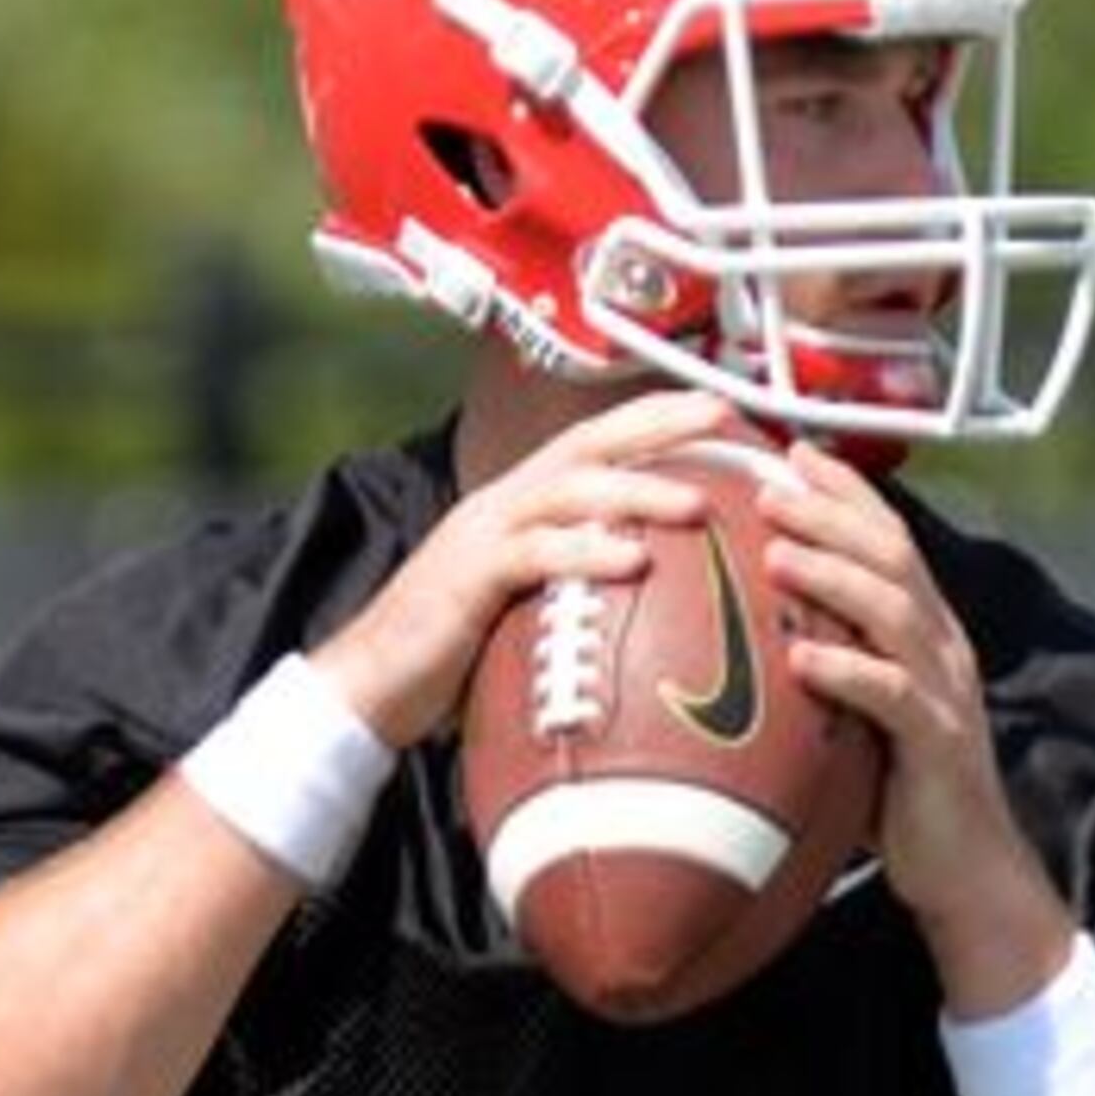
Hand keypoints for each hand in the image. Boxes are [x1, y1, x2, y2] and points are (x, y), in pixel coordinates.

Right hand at [310, 389, 735, 747]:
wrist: (373, 684)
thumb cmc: (460, 653)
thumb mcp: (538, 609)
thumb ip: (588, 590)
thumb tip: (663, 598)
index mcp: (527, 507)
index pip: (596, 444)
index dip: (654, 420)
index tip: (719, 411)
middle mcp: (506, 505)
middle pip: (589, 444)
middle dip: (657, 425)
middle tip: (722, 418)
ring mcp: (484, 534)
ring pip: (568, 491)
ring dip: (637, 490)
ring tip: (698, 502)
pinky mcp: (468, 577)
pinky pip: (534, 555)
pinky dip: (587, 553)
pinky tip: (634, 560)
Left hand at [746, 439, 1073, 1011]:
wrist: (968, 870)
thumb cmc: (901, 794)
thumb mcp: (859, 714)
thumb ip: (823, 666)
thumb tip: (743, 633)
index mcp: (926, 631)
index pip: (890, 538)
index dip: (844, 490)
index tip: (787, 450)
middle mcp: (942, 647)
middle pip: (891, 556)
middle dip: (830, 512)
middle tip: (767, 483)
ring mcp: (945, 691)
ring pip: (894, 611)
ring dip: (833, 574)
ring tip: (775, 550)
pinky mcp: (938, 743)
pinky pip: (892, 695)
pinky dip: (846, 669)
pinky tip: (800, 655)